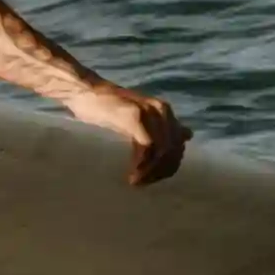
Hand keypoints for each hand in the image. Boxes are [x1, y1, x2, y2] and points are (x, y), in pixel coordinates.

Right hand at [69, 80, 189, 184]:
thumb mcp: (141, 117)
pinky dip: (142, 164)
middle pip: (172, 152)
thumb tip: (189, 135)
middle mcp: (162, 111)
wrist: (86, 91)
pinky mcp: (135, 117)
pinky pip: (148, 147)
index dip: (168, 168)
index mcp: (165, 112)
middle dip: (160, 173)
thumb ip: (163, 126)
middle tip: (142, 183)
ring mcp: (149, 112)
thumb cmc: (109, 107)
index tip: (151, 179)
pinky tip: (132, 173)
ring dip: (151, 171)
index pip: (178, 147)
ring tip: (136, 181)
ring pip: (162, 151)